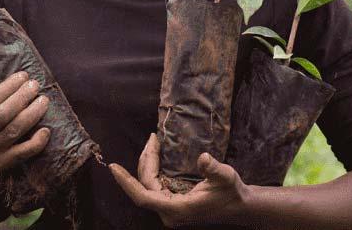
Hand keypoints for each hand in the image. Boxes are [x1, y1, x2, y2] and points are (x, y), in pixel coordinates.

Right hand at [0, 71, 50, 191]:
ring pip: (14, 131)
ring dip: (32, 114)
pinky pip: (23, 153)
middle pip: (2, 115)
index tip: (23, 75)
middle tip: (35, 85)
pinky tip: (46, 130)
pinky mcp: (4, 164)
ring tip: (44, 100)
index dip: (8, 87)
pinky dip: (36, 142)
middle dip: (21, 97)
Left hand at [109, 133, 250, 227]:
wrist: (238, 206)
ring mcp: (168, 208)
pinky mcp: (170, 203)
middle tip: (152, 138)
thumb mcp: (226, 177)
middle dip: (145, 160)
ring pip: (147, 184)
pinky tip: (156, 153)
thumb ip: (213, 169)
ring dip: (148, 162)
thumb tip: (203, 158)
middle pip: (144, 185)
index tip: (113, 167)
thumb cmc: (231, 192)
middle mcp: (169, 212)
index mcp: (177, 209)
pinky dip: (153, 168)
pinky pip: (153, 185)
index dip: (126, 183)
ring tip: (153, 141)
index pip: (143, 197)